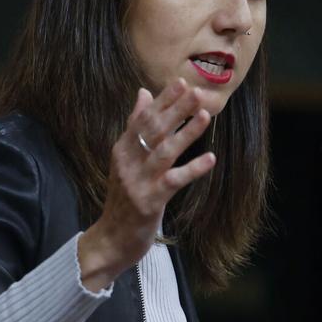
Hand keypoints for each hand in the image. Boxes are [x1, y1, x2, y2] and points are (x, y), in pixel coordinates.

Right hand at [78, 79, 215, 289]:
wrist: (111, 239)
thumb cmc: (124, 199)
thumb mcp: (125, 160)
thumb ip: (134, 127)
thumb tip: (143, 93)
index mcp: (123, 149)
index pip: (143, 118)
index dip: (163, 100)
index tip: (182, 82)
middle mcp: (128, 162)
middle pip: (153, 130)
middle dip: (176, 110)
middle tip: (197, 92)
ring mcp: (138, 182)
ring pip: (164, 152)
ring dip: (186, 133)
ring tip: (205, 116)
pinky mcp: (149, 201)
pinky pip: (174, 181)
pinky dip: (193, 169)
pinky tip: (210, 159)